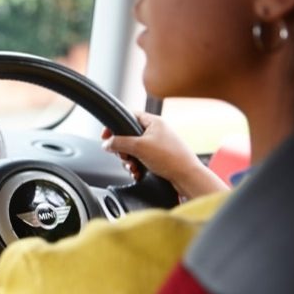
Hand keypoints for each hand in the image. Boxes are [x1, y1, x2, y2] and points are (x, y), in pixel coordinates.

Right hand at [102, 111, 227, 198]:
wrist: (188, 177)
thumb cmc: (170, 158)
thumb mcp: (138, 147)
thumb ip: (119, 143)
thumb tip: (106, 144)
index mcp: (154, 122)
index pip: (129, 116)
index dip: (115, 126)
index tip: (106, 136)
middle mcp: (157, 131)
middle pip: (129, 135)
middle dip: (123, 149)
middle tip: (123, 156)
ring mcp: (159, 145)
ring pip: (134, 149)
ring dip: (129, 160)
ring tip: (133, 167)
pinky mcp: (160, 157)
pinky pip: (141, 159)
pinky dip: (137, 166)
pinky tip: (138, 173)